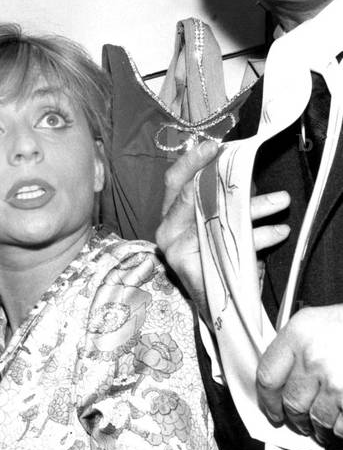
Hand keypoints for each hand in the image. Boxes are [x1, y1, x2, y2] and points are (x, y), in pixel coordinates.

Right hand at [156, 140, 289, 321]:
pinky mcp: (187, 265)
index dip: (192, 162)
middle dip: (228, 183)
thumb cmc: (213, 259)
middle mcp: (168, 228)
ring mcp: (175, 247)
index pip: (175, 180)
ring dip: (252, 208)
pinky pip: (226, 244)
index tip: (214, 146)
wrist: (213, 303)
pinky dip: (256, 236)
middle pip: (193, 196)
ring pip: (215, 218)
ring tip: (281, 202)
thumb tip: (245, 176)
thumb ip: (220, 202)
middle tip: (254, 175)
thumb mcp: (215, 224)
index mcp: (171, 213)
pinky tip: (277, 231)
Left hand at [257, 303, 342, 440]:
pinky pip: (340, 425)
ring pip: (316, 417)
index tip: (271, 408)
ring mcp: (335, 381)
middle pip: (291, 401)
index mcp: (299, 334)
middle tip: (299, 421)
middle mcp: (314, 357)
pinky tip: (339, 423)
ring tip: (322, 425)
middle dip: (295, 417)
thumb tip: (282, 376)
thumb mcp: (318, 322)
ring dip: (319, 426)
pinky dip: (339, 429)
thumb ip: (297, 346)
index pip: (268, 374)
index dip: (267, 398)